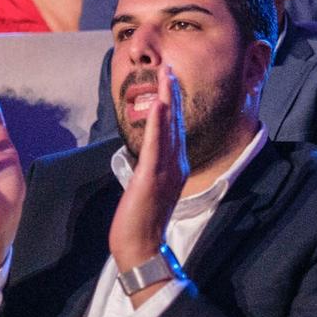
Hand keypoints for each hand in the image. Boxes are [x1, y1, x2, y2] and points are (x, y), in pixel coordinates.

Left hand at [107, 68, 187, 285]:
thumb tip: (151, 158)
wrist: (141, 247)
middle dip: (172, 95)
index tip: (170, 82)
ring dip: (168, 101)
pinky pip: (156, 147)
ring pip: (168, 130)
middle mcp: (175, 165)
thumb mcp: (150, 191)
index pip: (174, 130)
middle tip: (170, 69)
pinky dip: (158, 126)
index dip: (173, 104)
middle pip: (175, 124)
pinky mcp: (152, 178)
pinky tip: (160, 107)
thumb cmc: (143, 222)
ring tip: (166, 78)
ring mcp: (165, 171)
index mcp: (175, 167)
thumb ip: (155, 171)